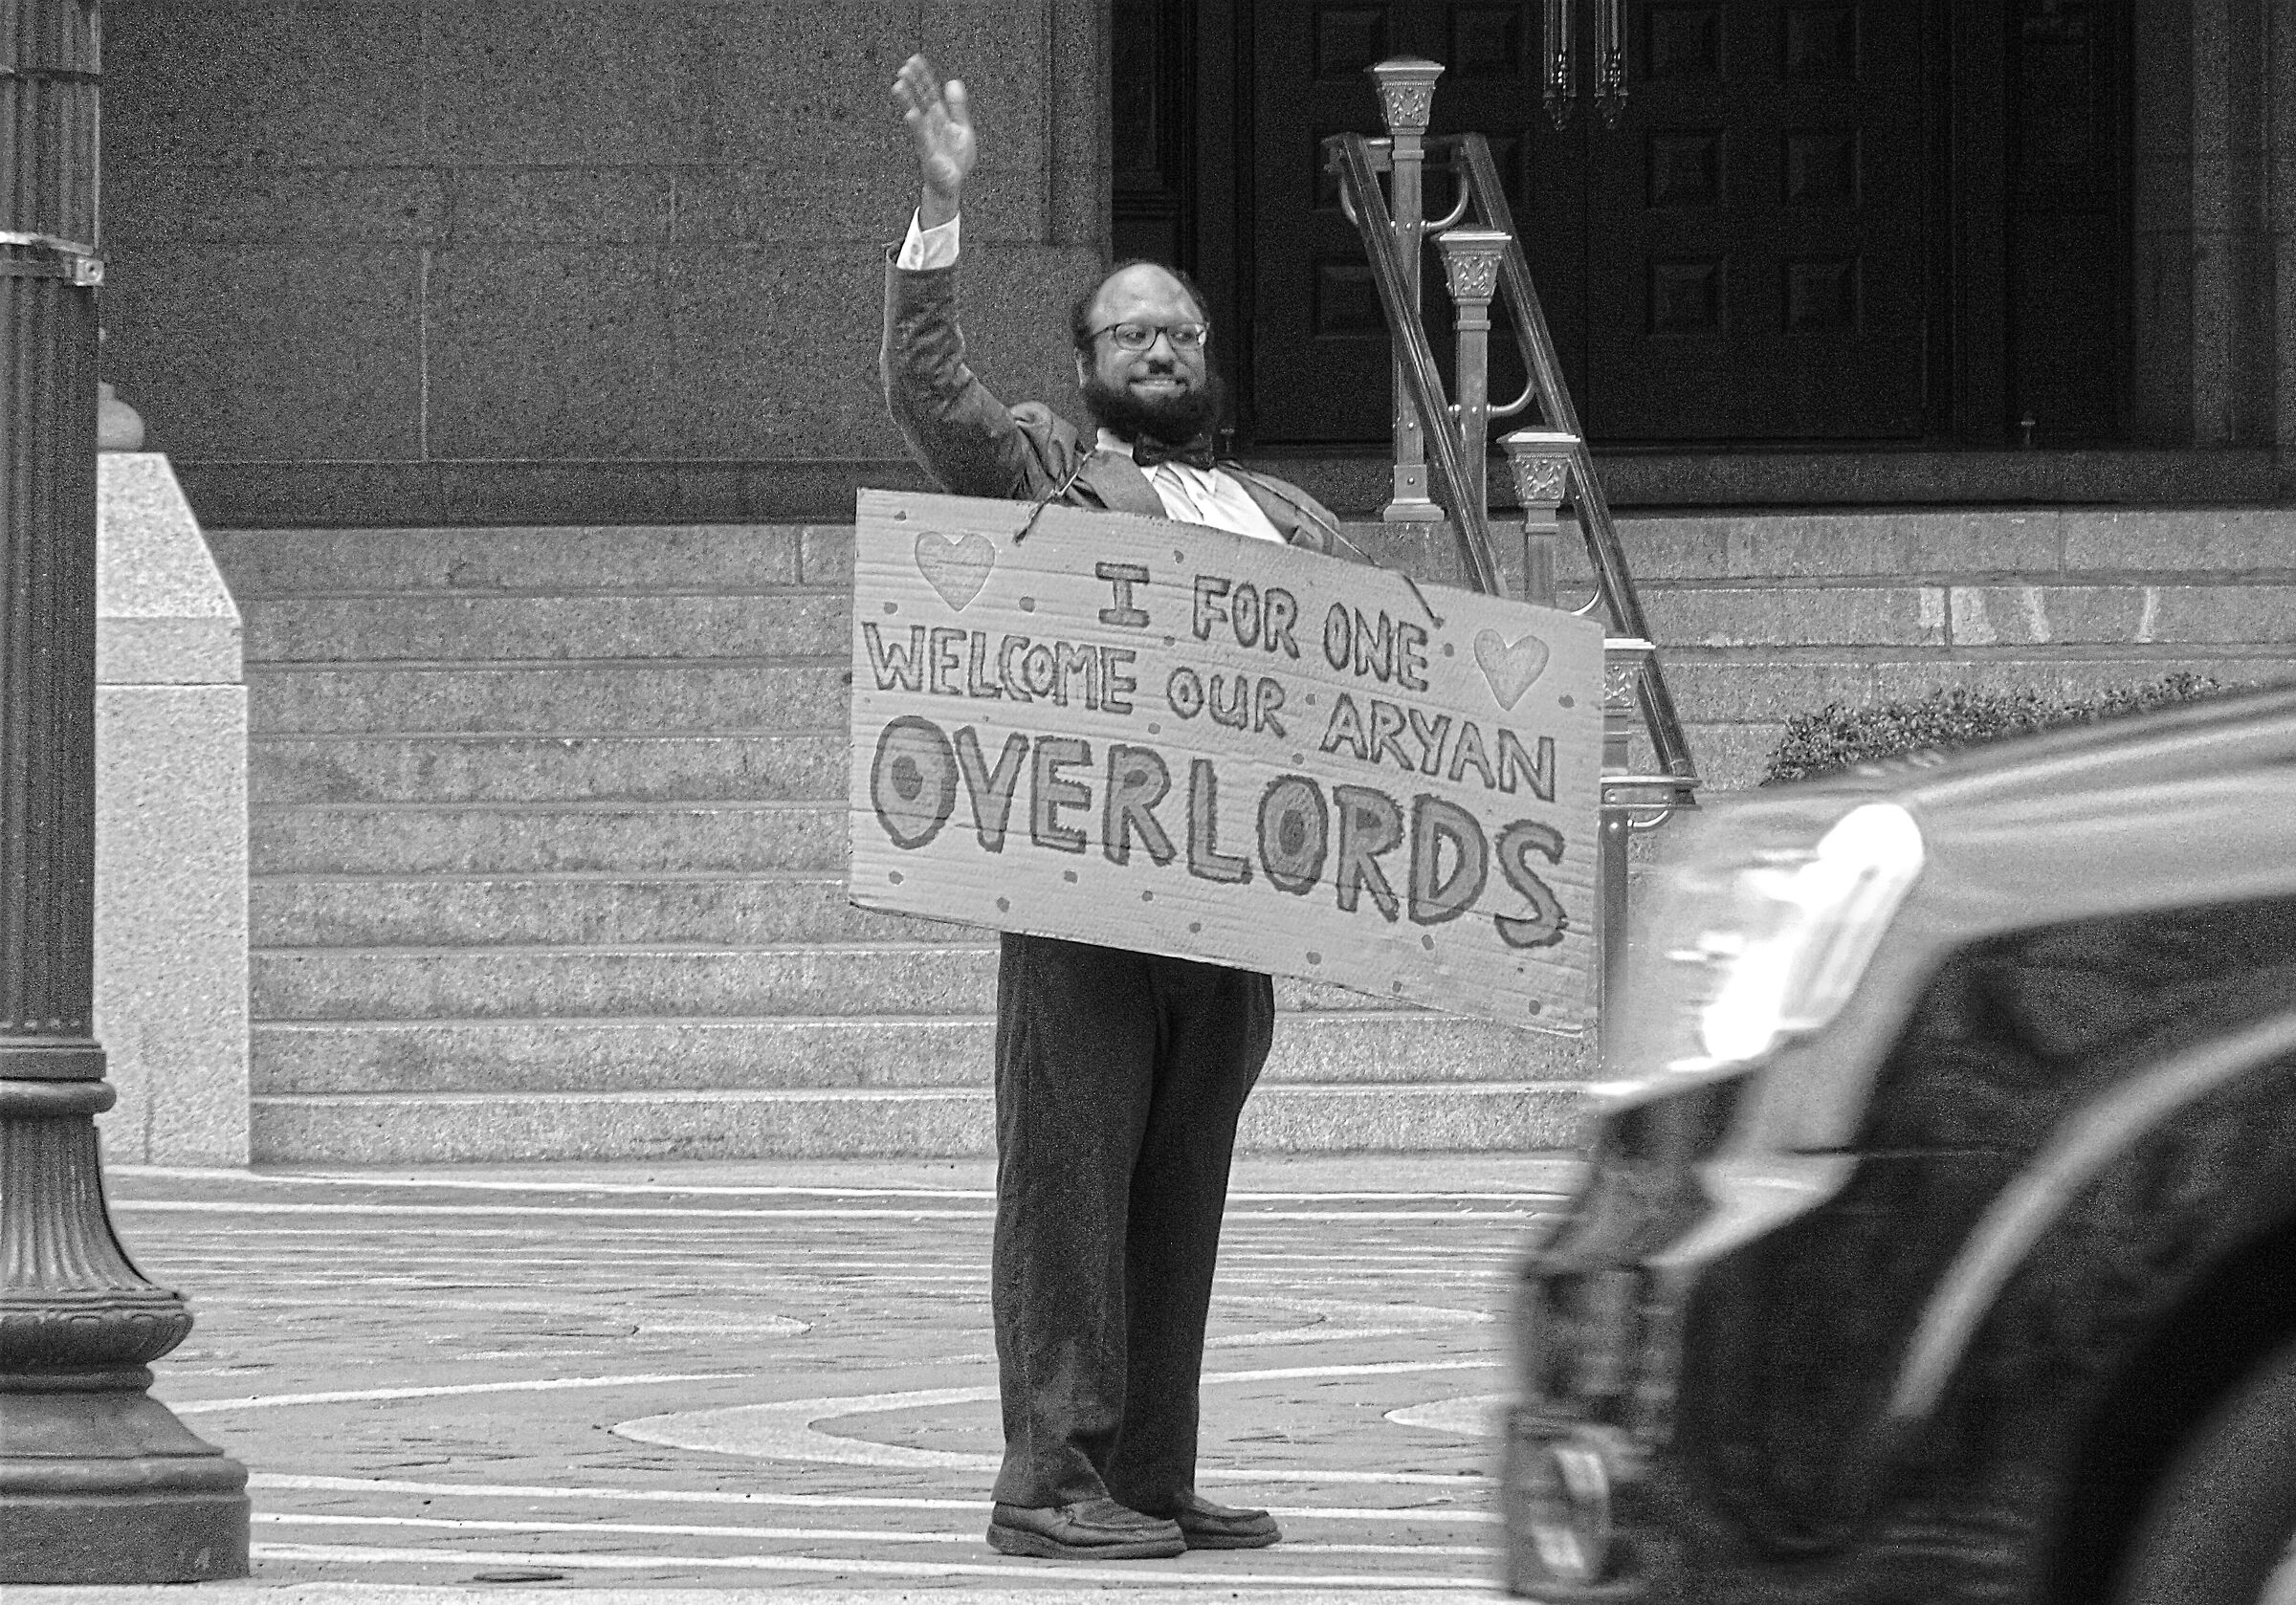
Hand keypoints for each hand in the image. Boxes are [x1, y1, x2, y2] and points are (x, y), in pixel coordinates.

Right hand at [892, 54, 974, 227]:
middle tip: (904, 67)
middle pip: (921, 100)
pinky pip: (922, 137)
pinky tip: (911, 114)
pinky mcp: (929, 154)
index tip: (914, 59)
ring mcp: (928, 138)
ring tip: (898, 86)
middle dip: (913, 84)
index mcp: (939, 118)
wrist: (952, 185)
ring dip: (907, 101)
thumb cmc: (956, 159)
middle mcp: (931, 125)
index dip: (923, 76)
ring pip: (917, 116)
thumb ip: (958, 107)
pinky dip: (917, 126)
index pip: (930, 92)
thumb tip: (953, 82)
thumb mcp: (962, 128)